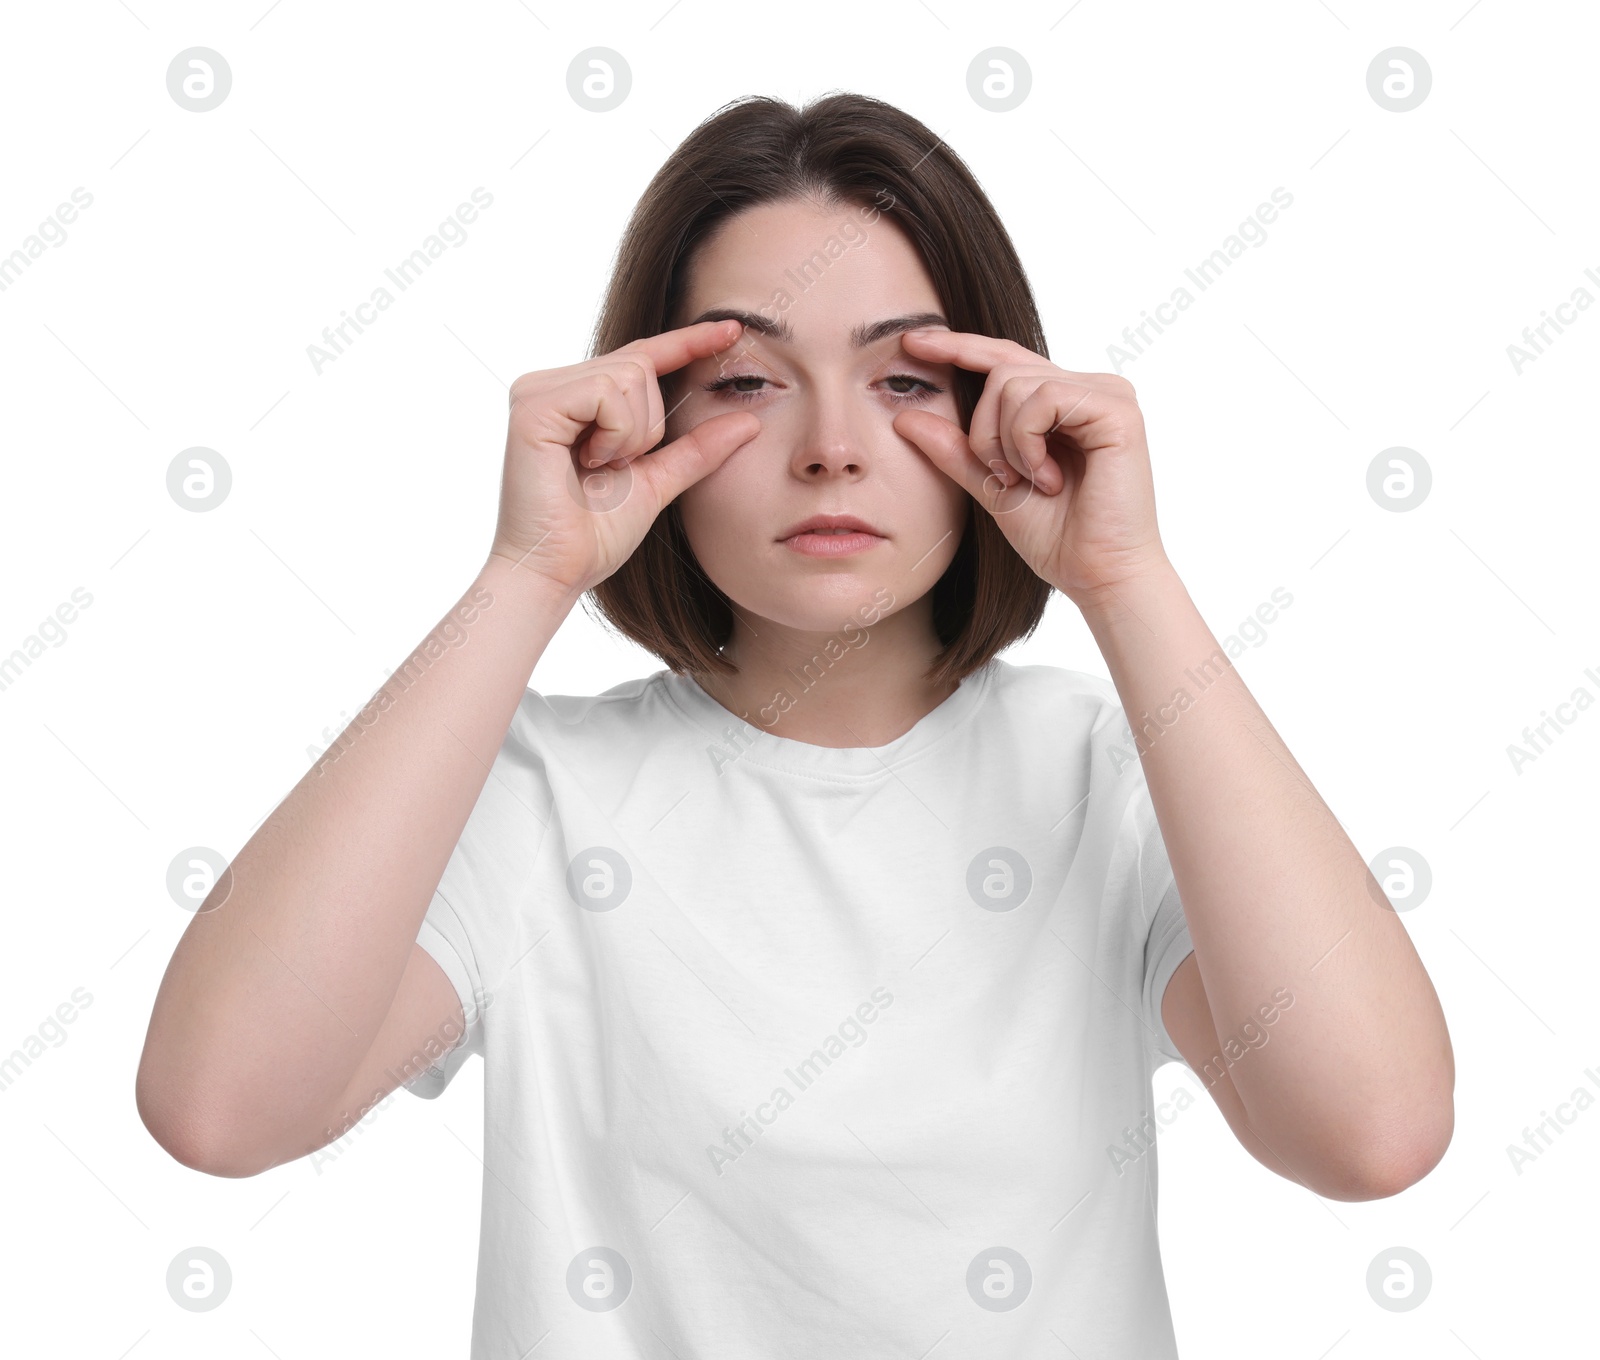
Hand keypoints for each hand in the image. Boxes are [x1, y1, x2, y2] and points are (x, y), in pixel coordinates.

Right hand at [489, 319, 758, 597]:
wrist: (557, 572)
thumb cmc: (593, 535)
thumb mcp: (657, 483)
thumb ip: (696, 450)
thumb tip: (748, 420)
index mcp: (577, 397)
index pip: (641, 357)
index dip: (686, 342)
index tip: (732, 329)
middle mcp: (552, 384)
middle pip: (640, 365)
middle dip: (648, 425)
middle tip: (614, 467)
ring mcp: (537, 390)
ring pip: (629, 374)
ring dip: (633, 433)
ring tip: (599, 467)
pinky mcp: (533, 404)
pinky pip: (607, 391)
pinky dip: (616, 433)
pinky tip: (589, 462)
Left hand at [891, 328, 1169, 610]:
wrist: (1098, 576)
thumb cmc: (1057, 538)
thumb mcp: (992, 487)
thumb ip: (956, 451)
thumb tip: (904, 417)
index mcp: (1065, 400)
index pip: (1004, 358)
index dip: (958, 347)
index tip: (911, 341)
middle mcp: (1089, 387)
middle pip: (1000, 371)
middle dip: (982, 430)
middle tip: (1003, 477)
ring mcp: (1107, 394)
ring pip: (1013, 383)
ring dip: (1004, 442)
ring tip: (1032, 482)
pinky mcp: (1117, 409)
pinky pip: (1043, 397)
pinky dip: (1027, 442)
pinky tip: (1048, 478)